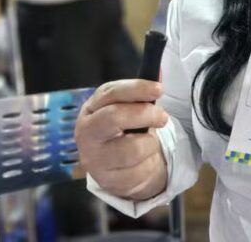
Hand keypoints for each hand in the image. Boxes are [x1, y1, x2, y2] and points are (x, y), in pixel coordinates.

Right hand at [75, 79, 169, 199]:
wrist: (117, 169)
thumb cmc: (123, 131)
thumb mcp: (128, 108)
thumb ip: (141, 92)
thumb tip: (158, 70)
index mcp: (92, 108)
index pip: (111, 92)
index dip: (137, 88)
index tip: (159, 88)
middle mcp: (87, 132)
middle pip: (114, 117)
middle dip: (144, 114)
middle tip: (163, 117)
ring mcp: (95, 158)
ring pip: (132, 147)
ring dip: (150, 143)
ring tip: (149, 142)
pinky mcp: (108, 180)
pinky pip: (139, 169)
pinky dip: (149, 163)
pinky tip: (143, 160)